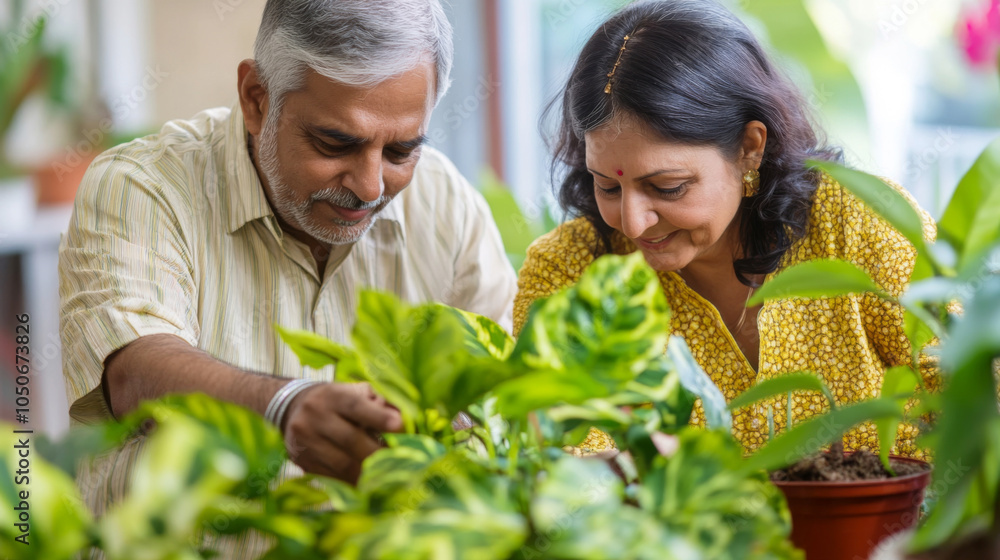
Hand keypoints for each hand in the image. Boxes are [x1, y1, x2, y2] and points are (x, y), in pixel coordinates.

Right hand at [281, 382, 401, 482]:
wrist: (292, 409)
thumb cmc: (337, 400)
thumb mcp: (356, 392)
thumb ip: (381, 402)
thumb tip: (405, 418)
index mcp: (332, 395)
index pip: (356, 405)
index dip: (379, 417)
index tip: (400, 426)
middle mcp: (315, 416)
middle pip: (350, 439)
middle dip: (378, 453)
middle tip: (402, 461)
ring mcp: (305, 441)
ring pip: (341, 464)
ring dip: (369, 472)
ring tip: (388, 475)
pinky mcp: (302, 462)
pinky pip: (332, 477)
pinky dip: (354, 482)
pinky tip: (369, 482)